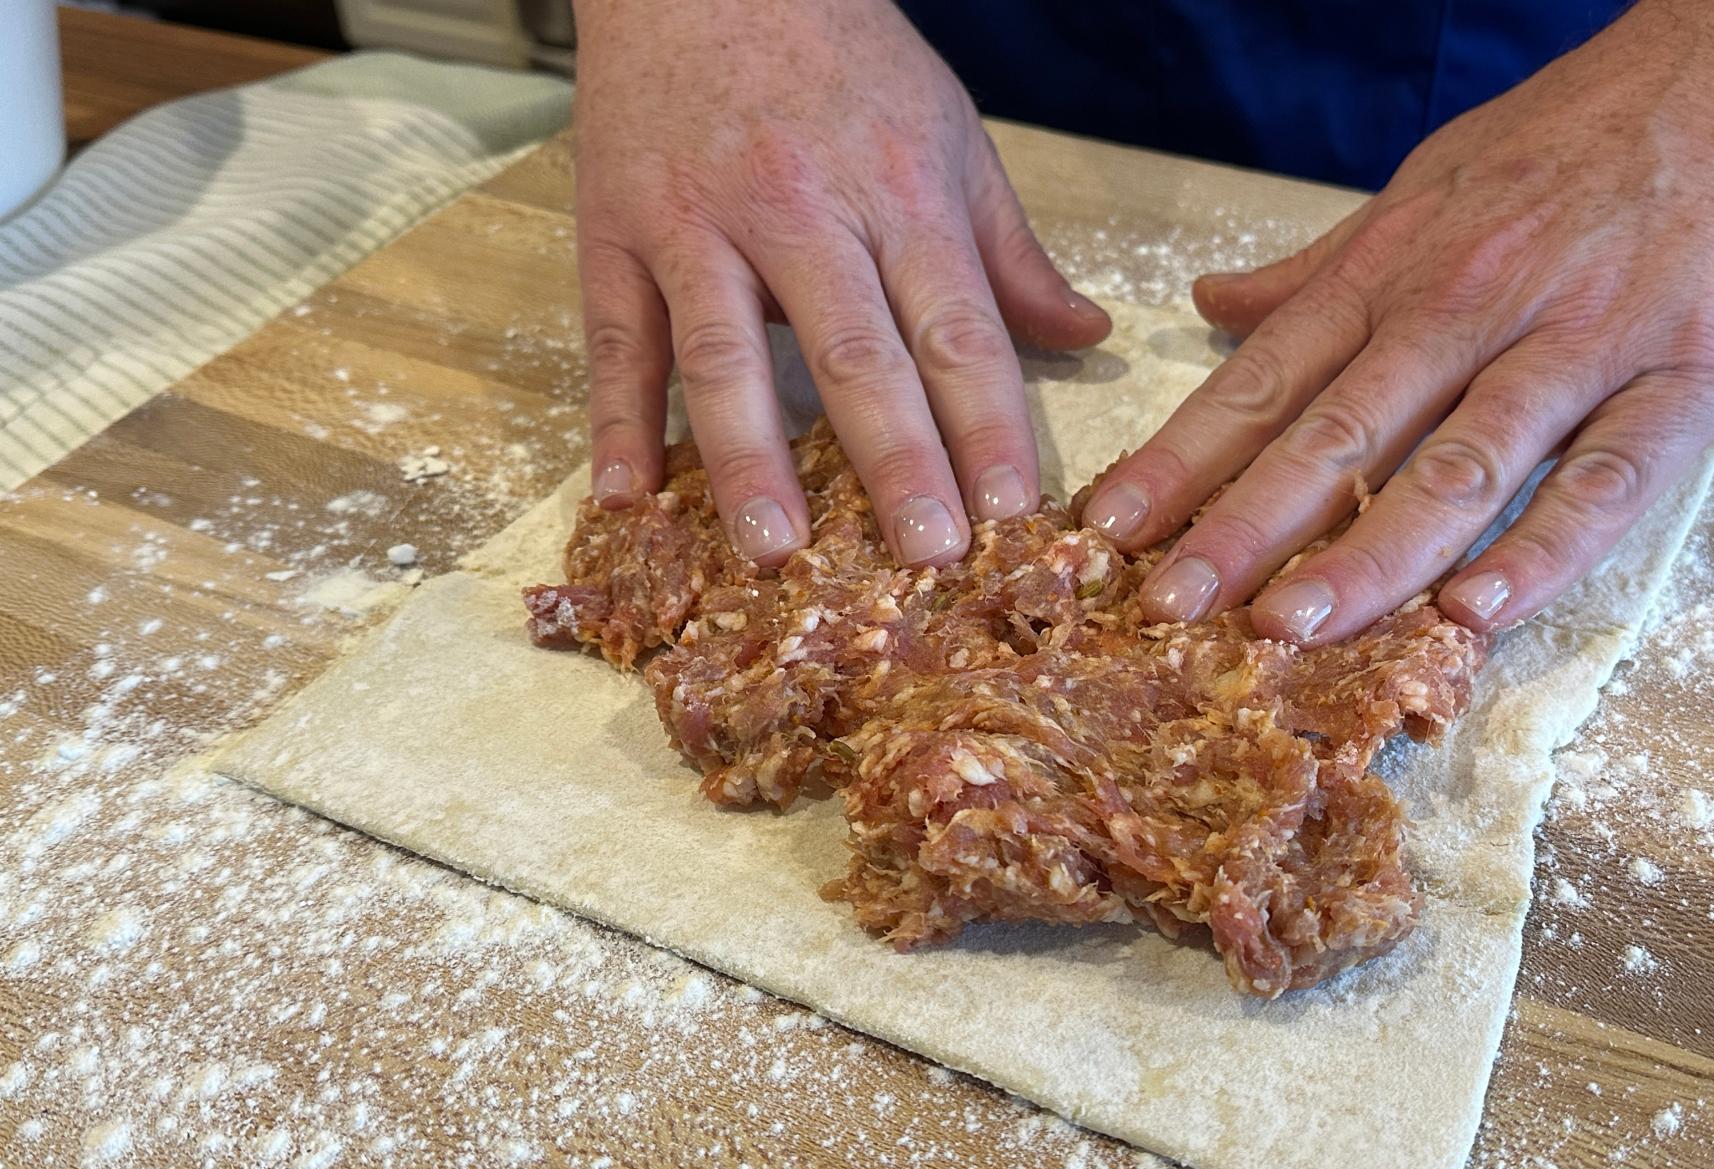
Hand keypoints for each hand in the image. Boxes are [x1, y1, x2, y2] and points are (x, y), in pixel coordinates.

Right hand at [573, 0, 1109, 565]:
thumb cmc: (841, 56)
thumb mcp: (949, 134)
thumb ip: (1010, 251)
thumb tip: (1091, 337)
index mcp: (901, 195)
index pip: (958, 332)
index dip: (988, 428)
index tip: (1013, 515)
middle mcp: (802, 215)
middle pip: (855, 356)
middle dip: (896, 462)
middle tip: (923, 558)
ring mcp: (699, 226)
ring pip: (727, 358)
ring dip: (752, 462)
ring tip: (776, 552)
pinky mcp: (614, 233)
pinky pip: (618, 341)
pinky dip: (617, 425)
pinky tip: (631, 502)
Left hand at [1081, 0, 1713, 642]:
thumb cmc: (1589, 130)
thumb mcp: (1433, 181)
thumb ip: (1326, 265)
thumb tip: (1211, 302)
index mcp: (1401, 265)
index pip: (1267, 378)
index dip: (1182, 458)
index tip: (1105, 532)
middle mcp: (1472, 303)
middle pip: (1337, 432)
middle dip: (1240, 527)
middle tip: (1161, 608)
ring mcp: (1580, 339)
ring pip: (1458, 464)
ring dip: (1367, 553)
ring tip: (1288, 631)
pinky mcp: (1689, 372)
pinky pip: (1606, 477)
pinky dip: (1543, 549)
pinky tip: (1477, 613)